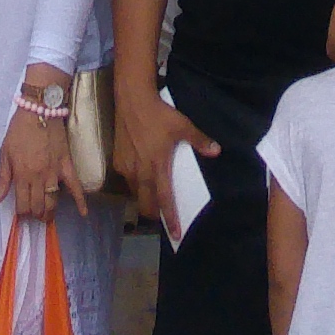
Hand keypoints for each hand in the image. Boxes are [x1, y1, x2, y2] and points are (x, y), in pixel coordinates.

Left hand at [0, 93, 80, 226]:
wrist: (39, 108)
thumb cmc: (19, 130)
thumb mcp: (5, 153)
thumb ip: (2, 179)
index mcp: (22, 175)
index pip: (23, 206)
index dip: (21, 214)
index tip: (21, 213)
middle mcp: (39, 177)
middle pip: (38, 207)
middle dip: (35, 215)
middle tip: (33, 214)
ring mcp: (55, 171)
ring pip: (53, 201)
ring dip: (50, 213)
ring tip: (47, 216)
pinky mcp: (67, 164)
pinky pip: (75, 185)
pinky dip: (80, 200)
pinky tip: (83, 212)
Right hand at [117, 85, 217, 240]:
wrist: (132, 100)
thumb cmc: (159, 114)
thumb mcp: (183, 125)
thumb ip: (199, 140)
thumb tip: (216, 151)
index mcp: (157, 167)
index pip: (165, 201)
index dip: (170, 219)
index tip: (176, 235)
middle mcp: (140, 173)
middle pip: (146, 205)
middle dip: (154, 214)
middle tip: (162, 216)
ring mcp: (126, 169)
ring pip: (135, 193)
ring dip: (144, 198)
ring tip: (151, 193)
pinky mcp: (117, 162)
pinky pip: (127, 180)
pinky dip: (134, 182)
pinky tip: (139, 172)